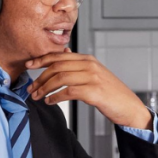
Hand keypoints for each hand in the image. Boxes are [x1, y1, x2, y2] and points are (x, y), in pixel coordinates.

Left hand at [26, 49, 151, 129]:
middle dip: (40, 77)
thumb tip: (65, 50)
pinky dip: (55, 97)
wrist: (129, 107)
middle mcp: (90, 65)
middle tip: (30, 88)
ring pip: (60, 78)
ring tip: (37, 97)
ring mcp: (92, 77)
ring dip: (45, 88)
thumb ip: (79, 63)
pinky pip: (68, 92)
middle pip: (57, 66)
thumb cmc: (111, 93)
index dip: (41, 59)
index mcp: (88, 59)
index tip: (29, 66)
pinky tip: (49, 101)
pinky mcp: (94, 91)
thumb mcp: (95, 73)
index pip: (59, 55)